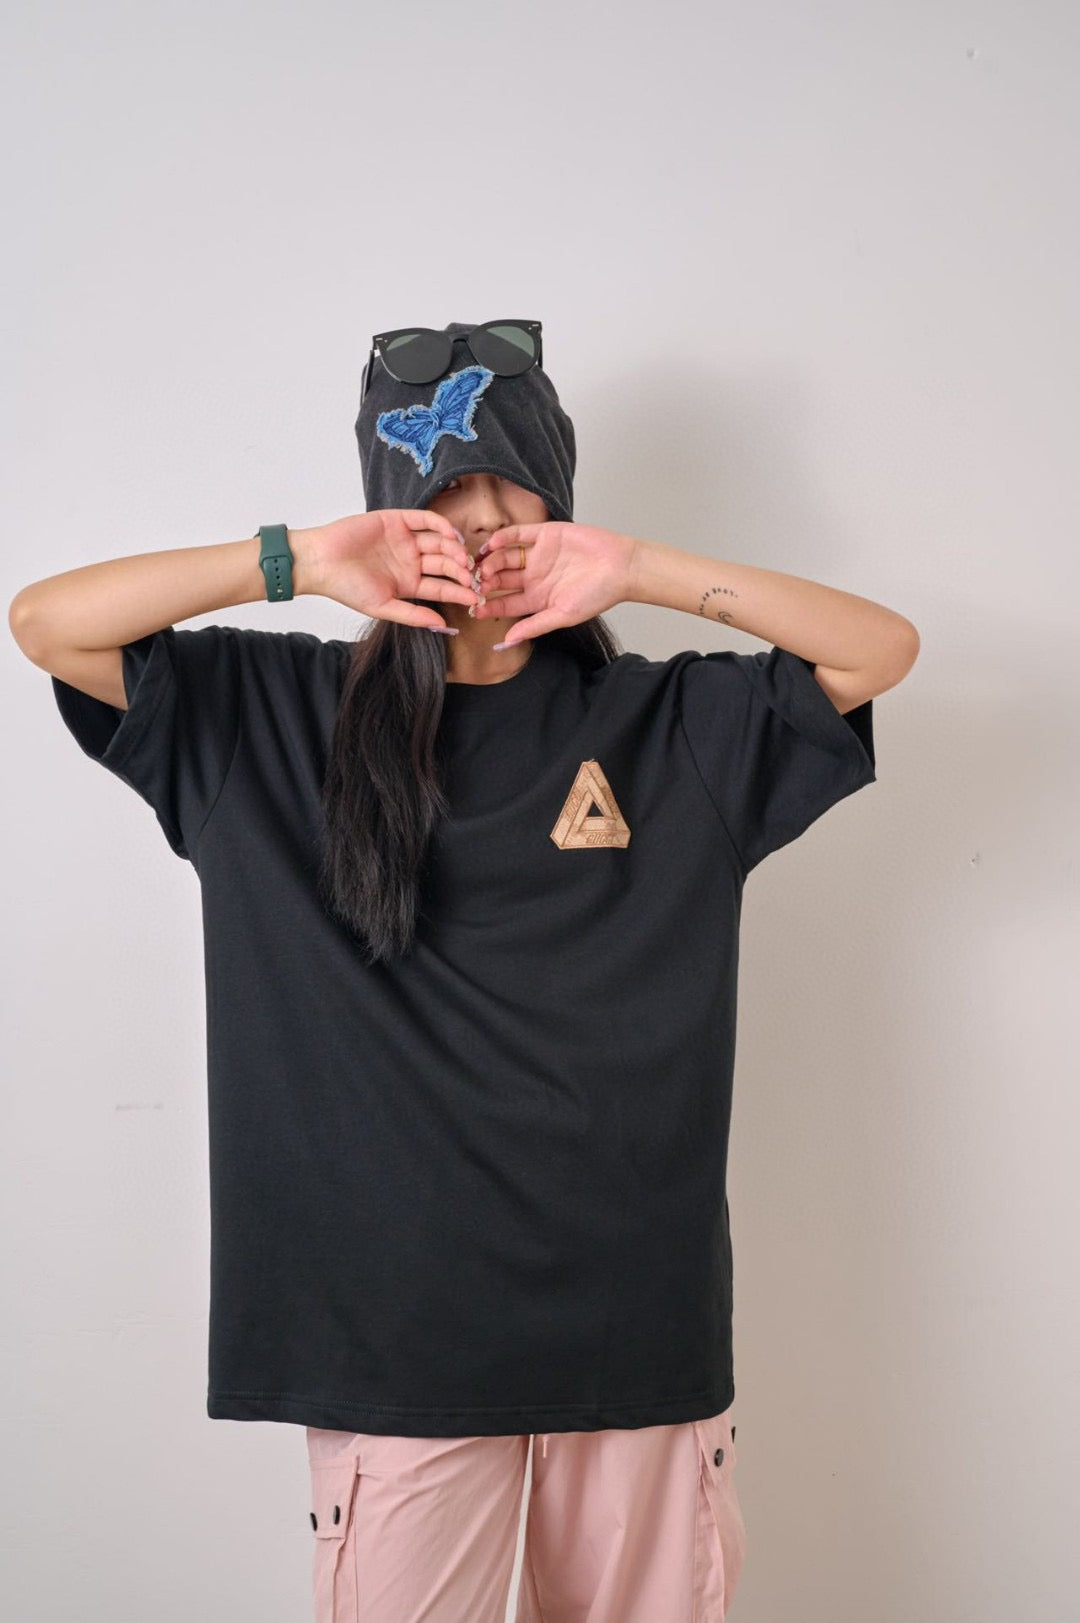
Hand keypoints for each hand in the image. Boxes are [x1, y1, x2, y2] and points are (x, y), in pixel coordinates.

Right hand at [299, 511, 478, 628]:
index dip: (459, 591)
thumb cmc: (346, 588)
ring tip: (464, 559)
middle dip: (461, 570)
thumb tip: (443, 626)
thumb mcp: (382, 607)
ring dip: (454, 549)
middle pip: (445, 564)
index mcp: (410, 583)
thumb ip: (413, 615)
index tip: (476, 597)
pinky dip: (441, 525)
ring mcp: (405, 540)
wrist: (321, 562)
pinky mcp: (398, 520)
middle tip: (473, 576)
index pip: (442, 587)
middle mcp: (411, 561)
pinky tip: (451, 536)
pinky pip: (426, 520)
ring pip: (439, 542)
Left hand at [472, 522, 638, 645]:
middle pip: (501, 579)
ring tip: (481, 567)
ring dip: (491, 561)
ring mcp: (537, 555)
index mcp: (536, 598)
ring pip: (505, 557)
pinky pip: (518, 534)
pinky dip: (503, 537)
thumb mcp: (564, 615)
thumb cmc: (598, 595)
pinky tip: (491, 544)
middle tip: (473, 584)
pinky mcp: (545, 534)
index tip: (473, 608)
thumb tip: (507, 642)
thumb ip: (535, 626)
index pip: (505, 604)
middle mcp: (533, 577)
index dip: (489, 606)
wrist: (621, 567)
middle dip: (485, 582)